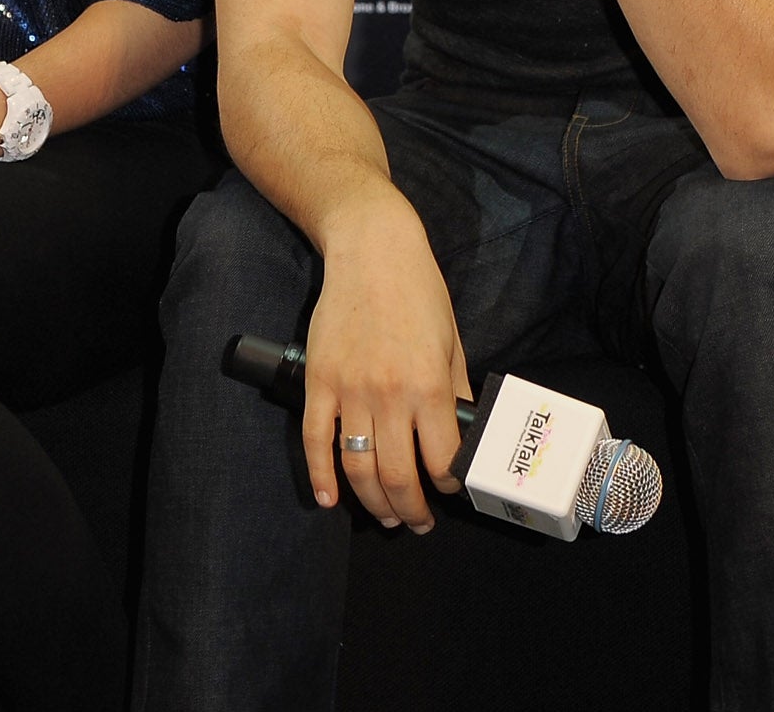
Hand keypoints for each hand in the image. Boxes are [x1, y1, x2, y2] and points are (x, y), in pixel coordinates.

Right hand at [299, 198, 472, 531]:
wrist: (371, 251)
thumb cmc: (419, 293)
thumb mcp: (452, 341)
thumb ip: (455, 393)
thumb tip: (459, 437)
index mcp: (430, 386)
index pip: (441, 462)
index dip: (446, 487)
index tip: (447, 491)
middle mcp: (390, 395)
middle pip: (397, 477)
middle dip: (410, 511)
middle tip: (417, 522)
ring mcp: (349, 391)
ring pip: (357, 469)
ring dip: (372, 503)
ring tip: (386, 517)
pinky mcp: (318, 382)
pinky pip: (315, 441)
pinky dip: (321, 477)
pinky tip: (331, 500)